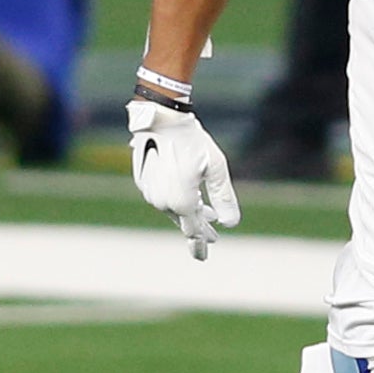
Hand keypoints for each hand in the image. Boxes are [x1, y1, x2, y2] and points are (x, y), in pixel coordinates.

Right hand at [127, 100, 239, 259]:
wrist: (161, 118)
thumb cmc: (192, 141)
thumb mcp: (217, 168)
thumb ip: (224, 198)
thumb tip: (230, 223)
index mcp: (183, 202)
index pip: (194, 231)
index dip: (203, 242)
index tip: (206, 254)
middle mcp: (163, 202)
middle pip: (183, 221)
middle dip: (198, 227)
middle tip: (211, 236)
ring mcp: (150, 193)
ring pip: (172, 209)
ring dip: (187, 211)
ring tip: (204, 210)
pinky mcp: (142, 181)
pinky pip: (161, 197)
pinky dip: (174, 198)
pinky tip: (185, 192)